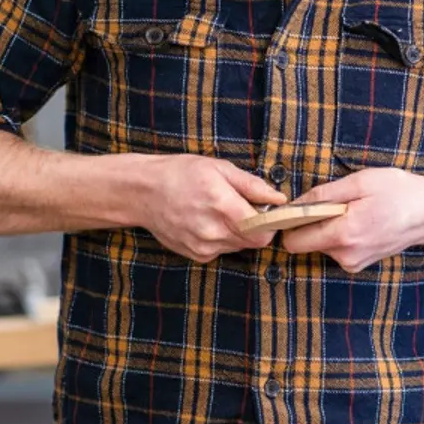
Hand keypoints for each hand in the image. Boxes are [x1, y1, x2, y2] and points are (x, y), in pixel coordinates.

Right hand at [136, 156, 287, 262]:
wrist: (143, 192)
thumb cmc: (181, 174)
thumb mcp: (220, 168)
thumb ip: (252, 186)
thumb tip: (279, 199)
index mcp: (223, 206)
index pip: (264, 231)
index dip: (270, 222)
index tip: (265, 211)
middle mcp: (214, 232)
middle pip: (253, 241)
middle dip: (254, 226)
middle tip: (239, 206)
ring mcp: (203, 247)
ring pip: (238, 246)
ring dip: (237, 232)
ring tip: (218, 211)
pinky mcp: (196, 255)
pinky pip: (221, 250)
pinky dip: (221, 239)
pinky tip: (206, 222)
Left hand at [279, 168, 423, 272]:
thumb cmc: (399, 192)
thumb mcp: (361, 182)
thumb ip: (324, 194)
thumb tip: (295, 204)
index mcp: (344, 234)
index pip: (294, 241)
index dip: (288, 223)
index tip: (292, 208)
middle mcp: (346, 255)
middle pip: (304, 244)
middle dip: (307, 225)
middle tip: (328, 203)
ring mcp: (353, 262)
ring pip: (320, 245)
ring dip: (327, 227)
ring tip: (352, 209)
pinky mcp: (359, 263)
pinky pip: (335, 248)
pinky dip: (339, 234)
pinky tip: (359, 219)